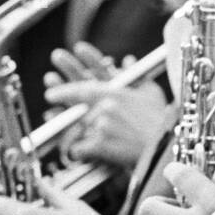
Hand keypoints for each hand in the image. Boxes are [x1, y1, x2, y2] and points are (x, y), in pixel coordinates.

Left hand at [45, 43, 167, 168]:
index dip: (63, 89)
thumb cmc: (161, 121)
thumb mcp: (151, 92)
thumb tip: (127, 61)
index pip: (81, 87)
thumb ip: (136, 75)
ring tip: (59, 131)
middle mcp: (104, 107)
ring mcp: (100, 126)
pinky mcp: (100, 145)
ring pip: (75, 129)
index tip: (51, 91)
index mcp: (115, 93)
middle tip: (49, 99)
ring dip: (68, 131)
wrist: (165, 146)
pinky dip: (77, 152)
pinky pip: (80, 149)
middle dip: (58, 99)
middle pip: (74, 105)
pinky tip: (75, 153)